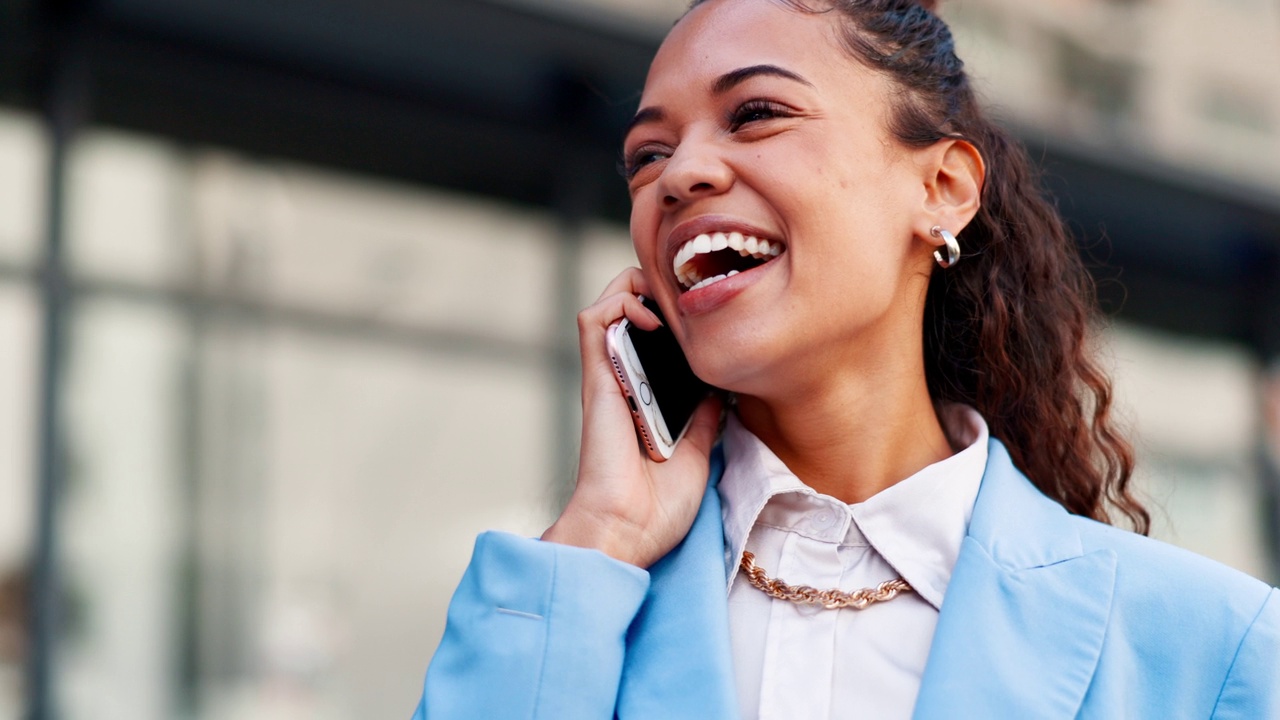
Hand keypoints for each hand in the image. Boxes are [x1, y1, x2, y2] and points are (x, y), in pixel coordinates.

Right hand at [541, 268, 722, 568]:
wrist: (627, 530)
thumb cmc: (657, 507)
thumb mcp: (698, 453)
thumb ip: (705, 417)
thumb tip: (724, 389)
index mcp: (645, 396)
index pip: (654, 334)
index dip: (676, 313)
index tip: (708, 318)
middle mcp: (623, 379)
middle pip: (630, 305)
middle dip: (661, 290)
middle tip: (692, 302)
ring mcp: (607, 376)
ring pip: (608, 300)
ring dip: (637, 286)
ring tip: (669, 305)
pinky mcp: (596, 378)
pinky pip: (592, 319)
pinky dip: (620, 303)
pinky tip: (652, 320)